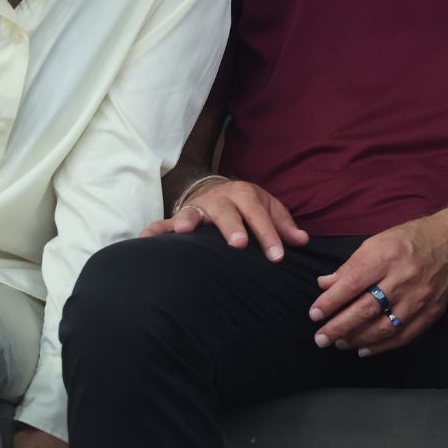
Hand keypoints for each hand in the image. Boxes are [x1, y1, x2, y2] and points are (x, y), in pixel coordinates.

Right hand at [140, 176, 308, 260]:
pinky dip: (154, 231)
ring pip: (193, 212)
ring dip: (189, 221)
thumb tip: (302, 241)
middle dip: (232, 226)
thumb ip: (283, 226)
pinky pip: (163, 224)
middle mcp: (219, 198)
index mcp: (244, 194)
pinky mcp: (179, 218)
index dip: (269, 235)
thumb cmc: (247, 206)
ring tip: (185, 231)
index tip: (277, 257)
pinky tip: (145, 240)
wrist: (216, 190)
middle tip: (239, 244)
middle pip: (226, 210)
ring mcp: (198, 207)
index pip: (259, 214)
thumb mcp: (267, 209)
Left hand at [308, 214, 447, 356]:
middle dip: (339, 326)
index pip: (353, 283)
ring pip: (384, 327)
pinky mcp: (432, 311)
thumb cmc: (409, 240)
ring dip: (357, 339)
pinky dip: (381, 346)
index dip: (331, 302)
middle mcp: (404, 278)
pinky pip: (404, 336)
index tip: (314, 315)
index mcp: (388, 256)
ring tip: (339, 342)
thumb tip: (324, 285)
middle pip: (366, 309)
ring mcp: (420, 297)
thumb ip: (351, 265)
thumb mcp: (377, 242)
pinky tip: (364, 349)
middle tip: (320, 338)